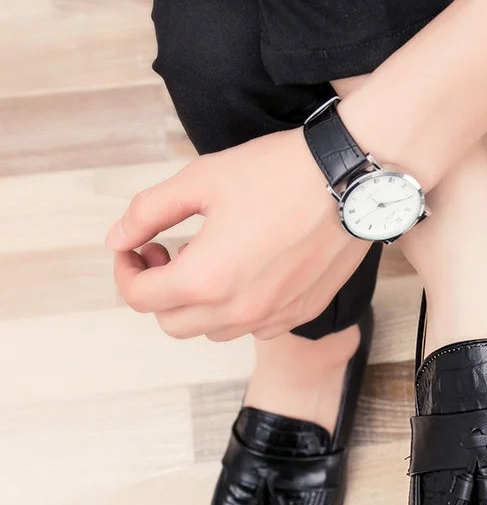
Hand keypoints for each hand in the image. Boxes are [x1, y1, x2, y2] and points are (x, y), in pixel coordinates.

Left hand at [108, 128, 368, 340]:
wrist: (351, 181)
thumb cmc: (278, 173)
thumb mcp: (200, 179)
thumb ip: (148, 212)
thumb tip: (118, 239)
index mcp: (205, 279)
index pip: (140, 298)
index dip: (127, 270)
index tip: (136, 247)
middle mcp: (238, 310)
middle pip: (172, 324)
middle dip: (158, 291)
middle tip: (168, 251)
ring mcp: (273, 317)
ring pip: (213, 331)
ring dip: (198, 304)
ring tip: (210, 260)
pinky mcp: (301, 313)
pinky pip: (255, 327)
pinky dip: (238, 308)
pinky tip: (249, 270)